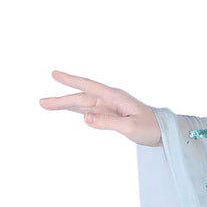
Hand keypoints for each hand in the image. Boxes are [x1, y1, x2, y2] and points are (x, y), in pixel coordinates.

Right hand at [39, 70, 161, 146]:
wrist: (164, 132)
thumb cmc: (151, 128)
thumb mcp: (130, 127)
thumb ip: (108, 122)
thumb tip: (85, 117)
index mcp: (115, 97)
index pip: (89, 86)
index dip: (71, 81)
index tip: (54, 74)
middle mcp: (110, 99)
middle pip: (81, 97)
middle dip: (61, 100)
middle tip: (42, 102)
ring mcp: (109, 106)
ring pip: (82, 103)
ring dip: (65, 104)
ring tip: (46, 105)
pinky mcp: (109, 113)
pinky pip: (89, 110)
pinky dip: (76, 109)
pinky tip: (66, 108)